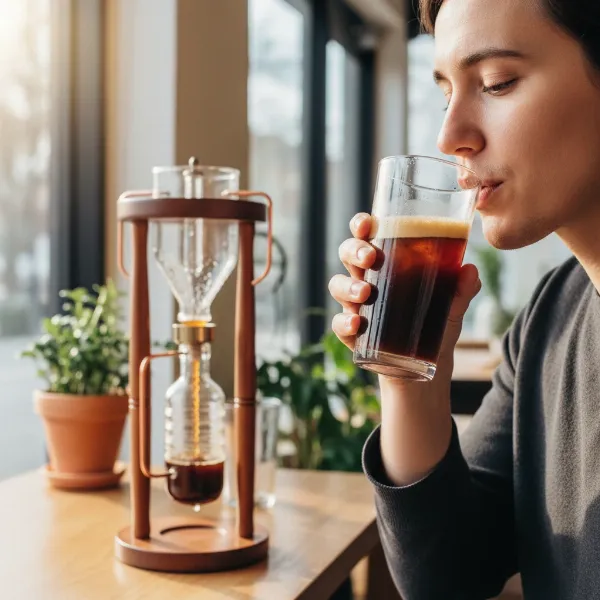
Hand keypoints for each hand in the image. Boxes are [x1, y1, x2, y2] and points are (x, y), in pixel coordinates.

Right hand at [328, 212, 481, 374]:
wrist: (423, 366)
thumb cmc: (433, 323)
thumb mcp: (452, 305)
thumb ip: (462, 288)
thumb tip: (470, 270)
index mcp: (386, 262)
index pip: (368, 235)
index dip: (361, 225)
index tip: (367, 224)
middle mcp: (366, 278)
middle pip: (348, 254)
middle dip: (354, 251)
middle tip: (370, 258)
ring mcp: (355, 305)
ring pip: (337, 286)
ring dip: (348, 287)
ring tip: (365, 294)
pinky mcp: (352, 333)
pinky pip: (339, 323)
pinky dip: (344, 322)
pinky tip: (357, 323)